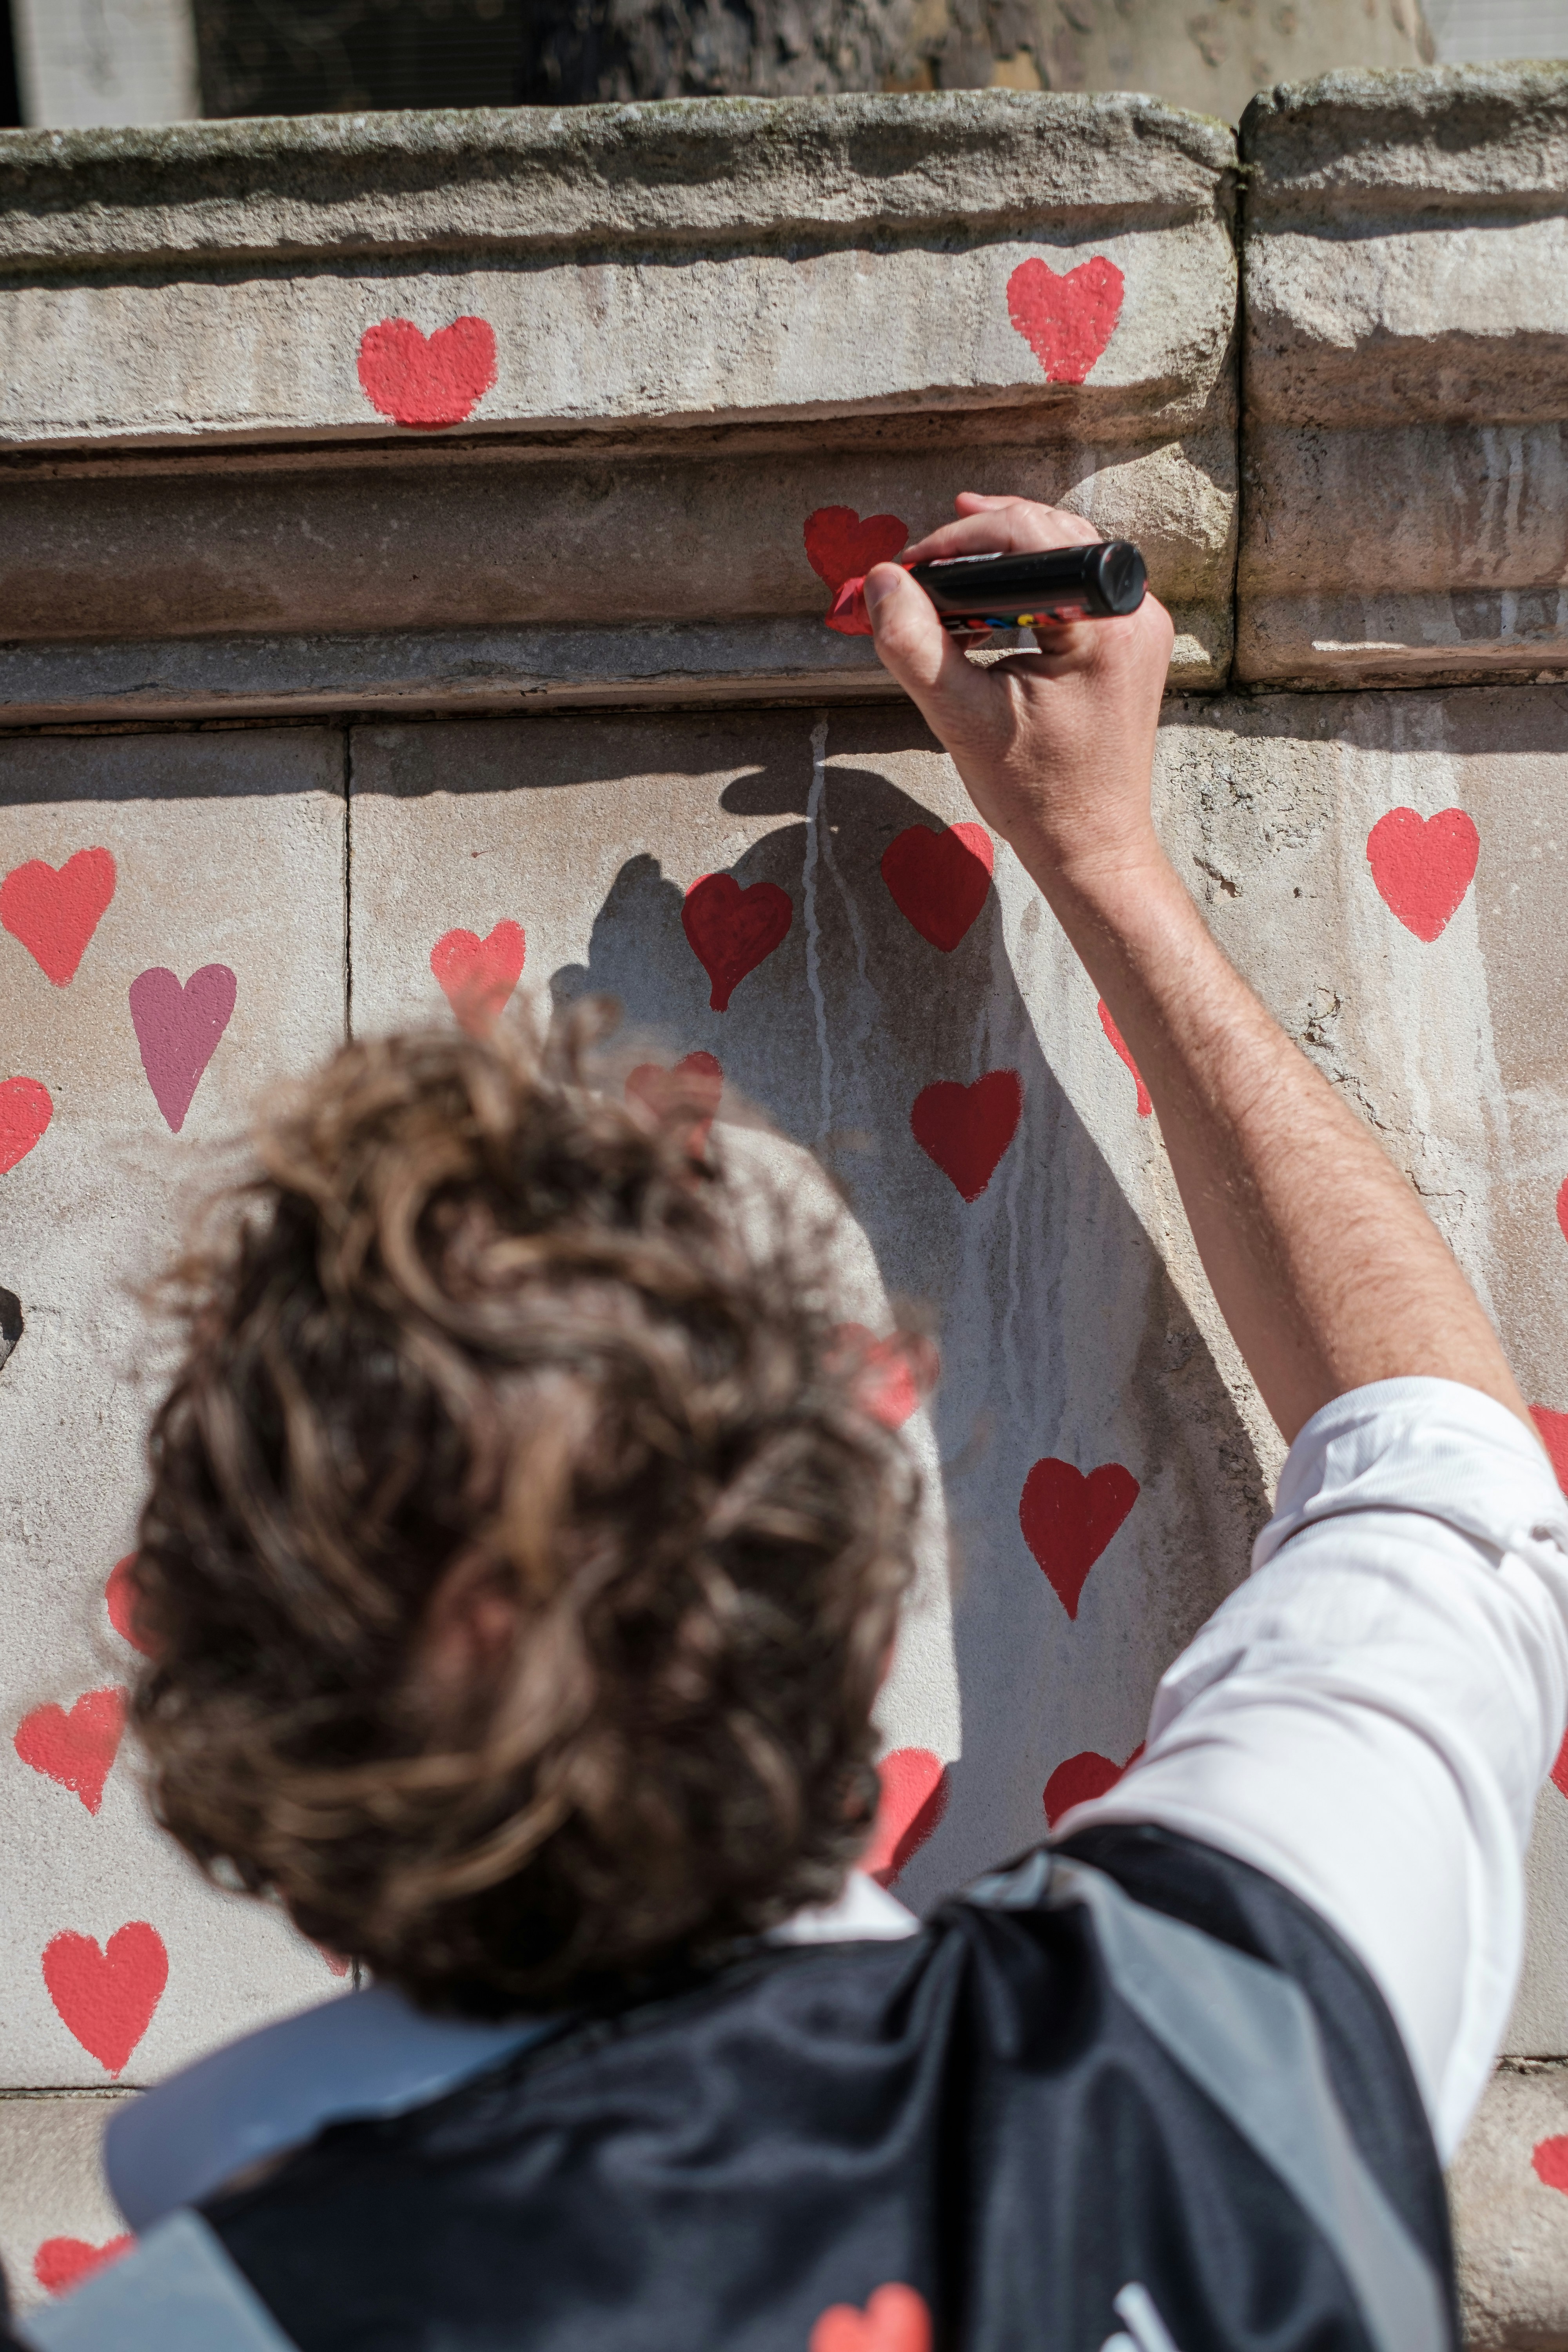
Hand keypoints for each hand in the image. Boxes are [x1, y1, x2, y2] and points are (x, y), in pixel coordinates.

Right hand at [865, 494, 1175, 895]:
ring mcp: (1140, 628)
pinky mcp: (1132, 645)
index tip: (911, 567)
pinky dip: (1032, 587)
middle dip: (981, 539)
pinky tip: (993, 602)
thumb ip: (914, 645)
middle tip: (924, 560)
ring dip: (1006, 558)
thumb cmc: (1037, 795)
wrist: (1090, 847)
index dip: (959, 541)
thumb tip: (881, 582)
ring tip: (952, 570)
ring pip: (1066, 556)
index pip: (1027, 536)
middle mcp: (1136, 614)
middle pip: (1051, 534)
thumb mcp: (960, 718)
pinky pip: (1079, 589)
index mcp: (1104, 622)